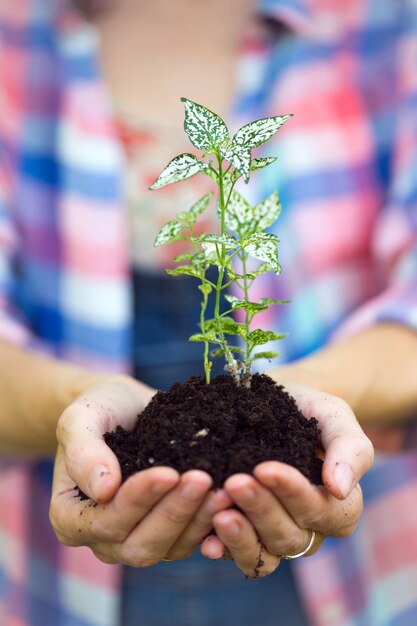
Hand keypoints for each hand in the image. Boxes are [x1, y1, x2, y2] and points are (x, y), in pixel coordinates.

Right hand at [50, 375, 229, 564]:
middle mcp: (103, 539)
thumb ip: (83, 451)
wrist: (125, 407)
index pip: (106, 521)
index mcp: (70, 517)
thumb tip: (104, 490)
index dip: (137, 500)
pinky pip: (192, 540)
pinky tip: (231, 498)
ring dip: (199, 520)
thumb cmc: (98, 409)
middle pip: (140, 545)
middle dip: (174, 513)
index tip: (168, 472)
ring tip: (224, 488)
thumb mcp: (80, 419)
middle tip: (202, 479)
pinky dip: (212, 522)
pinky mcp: (170, 533)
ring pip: (171, 548)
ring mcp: (138, 539)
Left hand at [200, 383, 373, 576]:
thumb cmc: (307, 410)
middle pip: (291, 535)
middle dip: (262, 509)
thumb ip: (349, 449)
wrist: (271, 403)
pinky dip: (225, 549)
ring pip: (267, 554)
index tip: (265, 469)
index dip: (294, 493)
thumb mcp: (333, 416)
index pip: (322, 510)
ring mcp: (277, 536)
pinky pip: (241, 557)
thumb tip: (340, 488)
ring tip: (220, 513)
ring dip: (242, 536)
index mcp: (339, 506)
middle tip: (235, 482)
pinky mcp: (248, 538)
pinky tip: (208, 540)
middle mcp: (310, 529)